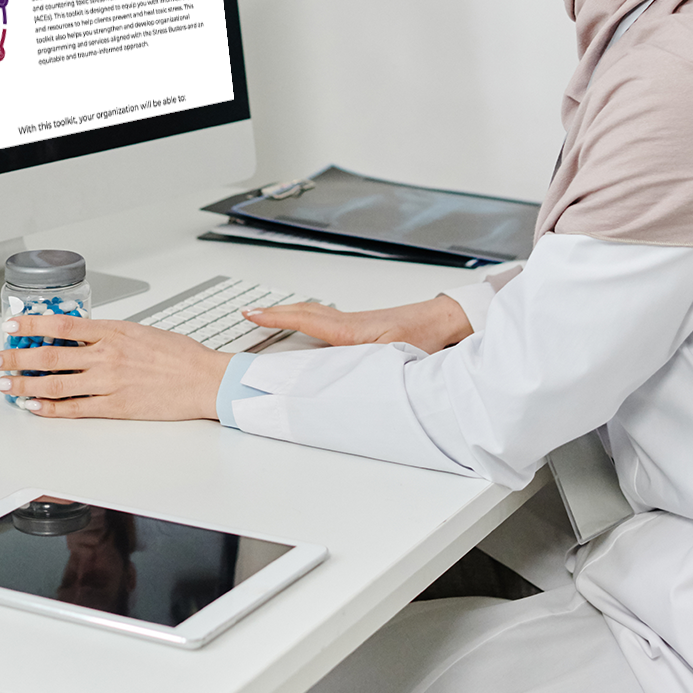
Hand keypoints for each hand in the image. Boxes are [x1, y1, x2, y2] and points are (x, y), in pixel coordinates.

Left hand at [0, 316, 232, 420]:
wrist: (203, 379)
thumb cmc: (177, 354)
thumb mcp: (139, 330)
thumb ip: (107, 333)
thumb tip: (77, 335)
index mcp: (111, 331)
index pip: (60, 325)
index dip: (30, 325)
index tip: (10, 325)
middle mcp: (105, 355)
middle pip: (49, 355)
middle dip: (15, 358)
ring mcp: (108, 382)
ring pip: (55, 383)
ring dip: (24, 384)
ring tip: (5, 385)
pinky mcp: (114, 407)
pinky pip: (73, 408)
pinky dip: (49, 407)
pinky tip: (33, 406)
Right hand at [243, 294, 471, 352]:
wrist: (443, 320)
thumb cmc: (424, 336)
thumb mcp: (395, 357)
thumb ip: (371, 368)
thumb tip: (349, 380)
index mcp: (351, 330)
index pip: (305, 319)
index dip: (276, 317)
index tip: (251, 313)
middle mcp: (348, 322)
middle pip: (303, 312)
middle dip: (274, 312)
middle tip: (248, 312)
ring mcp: (353, 321)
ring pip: (314, 313)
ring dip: (289, 314)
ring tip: (269, 317)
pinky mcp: (361, 325)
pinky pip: (325, 319)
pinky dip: (306, 318)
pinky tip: (306, 327)